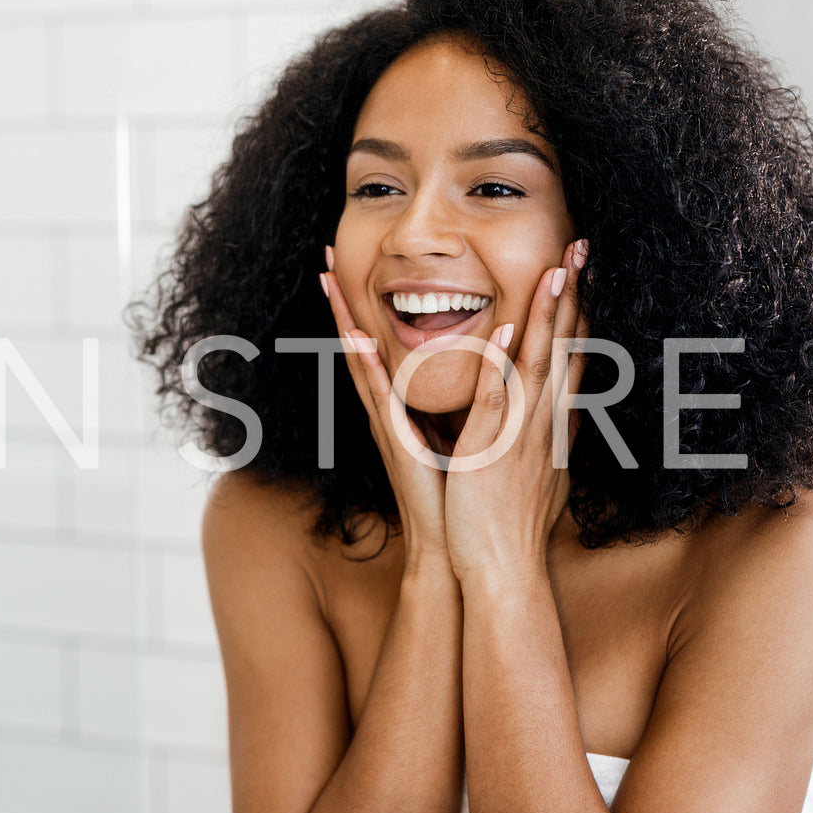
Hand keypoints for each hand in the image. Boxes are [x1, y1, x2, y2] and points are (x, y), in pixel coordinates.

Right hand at [321, 252, 449, 574]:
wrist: (457, 554)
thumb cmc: (463, 505)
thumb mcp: (468, 443)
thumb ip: (469, 409)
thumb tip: (488, 375)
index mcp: (407, 411)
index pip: (382, 349)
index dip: (365, 310)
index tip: (350, 272)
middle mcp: (392, 414)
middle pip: (361, 346)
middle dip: (342, 303)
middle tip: (324, 259)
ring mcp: (389, 428)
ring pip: (362, 363)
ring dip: (344, 320)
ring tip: (329, 281)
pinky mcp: (398, 445)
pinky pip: (383, 398)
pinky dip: (371, 368)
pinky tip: (360, 337)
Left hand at [442, 239, 588, 585]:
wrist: (502, 570)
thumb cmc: (510, 525)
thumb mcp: (538, 474)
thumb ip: (547, 440)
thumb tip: (560, 420)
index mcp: (552, 425)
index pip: (574, 357)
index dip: (582, 312)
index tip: (586, 272)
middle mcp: (545, 422)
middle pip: (567, 346)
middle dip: (574, 294)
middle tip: (583, 246)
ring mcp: (523, 433)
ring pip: (538, 361)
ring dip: (546, 313)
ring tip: (555, 268)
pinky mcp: (493, 448)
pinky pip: (497, 398)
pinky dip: (500, 364)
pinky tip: (503, 330)